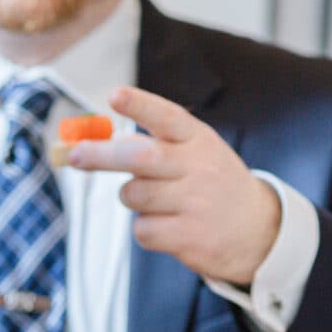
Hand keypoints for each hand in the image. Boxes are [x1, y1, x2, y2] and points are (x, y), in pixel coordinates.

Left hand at [68, 86, 281, 284]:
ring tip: (160, 200)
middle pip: (140, 158)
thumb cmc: (208, 185)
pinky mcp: (190, 236)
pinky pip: (142, 230)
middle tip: (73, 155)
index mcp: (198, 140)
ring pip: (134, 196)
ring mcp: (197, 202)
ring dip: (132, 197)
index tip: (115, 95)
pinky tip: (171, 225)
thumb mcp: (193, 154)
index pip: (168, 117)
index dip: (140, 105)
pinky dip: (146, 229)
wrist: (258, 230)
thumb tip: (90, 144)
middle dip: (100, 156)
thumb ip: (150, 146)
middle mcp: (200, 167)